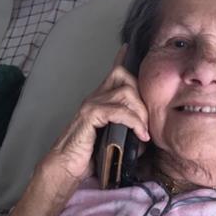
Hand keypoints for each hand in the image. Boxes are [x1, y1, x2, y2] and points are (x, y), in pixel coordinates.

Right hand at [38, 45, 149, 195]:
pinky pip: (119, 110)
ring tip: (144, 132)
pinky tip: (139, 134)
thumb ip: (129, 131)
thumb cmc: (89, 156)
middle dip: (143, 99)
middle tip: (147, 123)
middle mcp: (95, 97)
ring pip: (126, 92)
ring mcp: (91, 104)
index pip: (113, 72)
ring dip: (141, 113)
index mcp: (100, 100)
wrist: (67, 166)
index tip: (127, 49)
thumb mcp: (115, 140)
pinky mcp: (90, 115)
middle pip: (126, 78)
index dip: (122, 59)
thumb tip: (148, 134)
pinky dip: (133, 121)